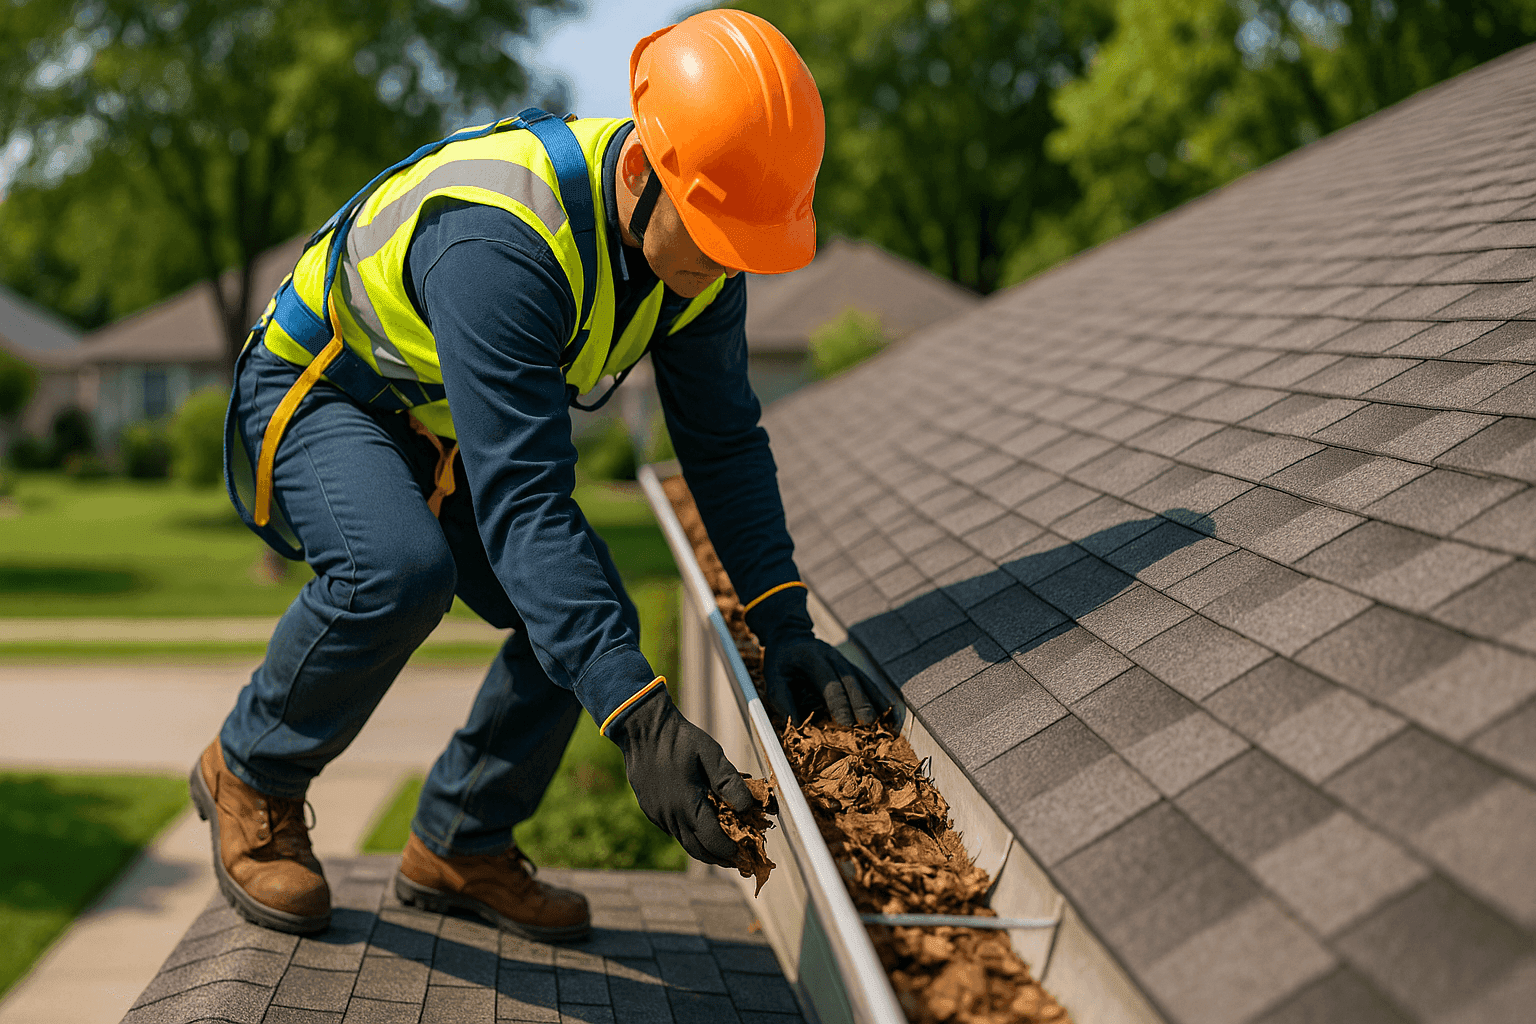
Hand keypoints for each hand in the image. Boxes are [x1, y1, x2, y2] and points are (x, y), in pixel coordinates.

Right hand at [610, 688, 753, 865]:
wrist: (641, 727)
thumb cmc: (679, 738)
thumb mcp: (711, 754)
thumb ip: (729, 782)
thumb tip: (747, 808)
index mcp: (686, 804)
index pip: (712, 841)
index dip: (729, 851)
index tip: (743, 854)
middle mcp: (669, 815)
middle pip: (697, 849)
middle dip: (718, 858)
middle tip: (735, 861)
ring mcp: (656, 814)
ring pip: (683, 841)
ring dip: (703, 847)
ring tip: (721, 848)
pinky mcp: (649, 809)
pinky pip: (672, 829)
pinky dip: (688, 833)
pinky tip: (698, 826)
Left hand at [761, 634, 884, 726]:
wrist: (792, 636)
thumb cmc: (782, 661)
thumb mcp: (773, 676)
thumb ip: (782, 700)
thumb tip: (797, 725)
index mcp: (814, 658)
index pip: (830, 682)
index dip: (839, 703)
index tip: (846, 723)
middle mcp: (835, 658)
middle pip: (854, 682)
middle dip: (863, 705)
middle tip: (869, 727)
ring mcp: (847, 663)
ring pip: (866, 683)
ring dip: (877, 704)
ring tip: (888, 726)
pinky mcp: (854, 670)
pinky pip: (871, 685)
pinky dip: (882, 701)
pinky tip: (891, 717)